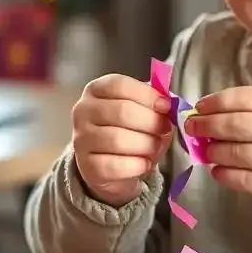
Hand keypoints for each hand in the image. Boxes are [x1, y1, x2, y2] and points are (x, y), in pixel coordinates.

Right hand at [72, 73, 173, 206]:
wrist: (111, 165)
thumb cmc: (129, 130)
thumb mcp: (140, 109)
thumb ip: (153, 103)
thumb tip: (170, 105)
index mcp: (96, 90)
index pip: (120, 85)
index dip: (147, 95)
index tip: (166, 106)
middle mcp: (83, 111)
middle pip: (121, 111)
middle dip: (151, 122)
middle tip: (164, 130)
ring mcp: (81, 139)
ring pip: (118, 139)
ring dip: (146, 145)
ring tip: (155, 147)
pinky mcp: (87, 166)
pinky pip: (115, 165)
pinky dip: (137, 165)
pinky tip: (144, 164)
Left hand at [184, 86, 251, 220]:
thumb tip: (215, 113)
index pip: (243, 98)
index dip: (215, 102)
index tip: (199, 106)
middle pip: (234, 124)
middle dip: (206, 125)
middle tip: (191, 127)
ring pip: (234, 153)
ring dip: (212, 151)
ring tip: (206, 150)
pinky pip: (241, 179)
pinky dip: (223, 174)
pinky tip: (218, 170)